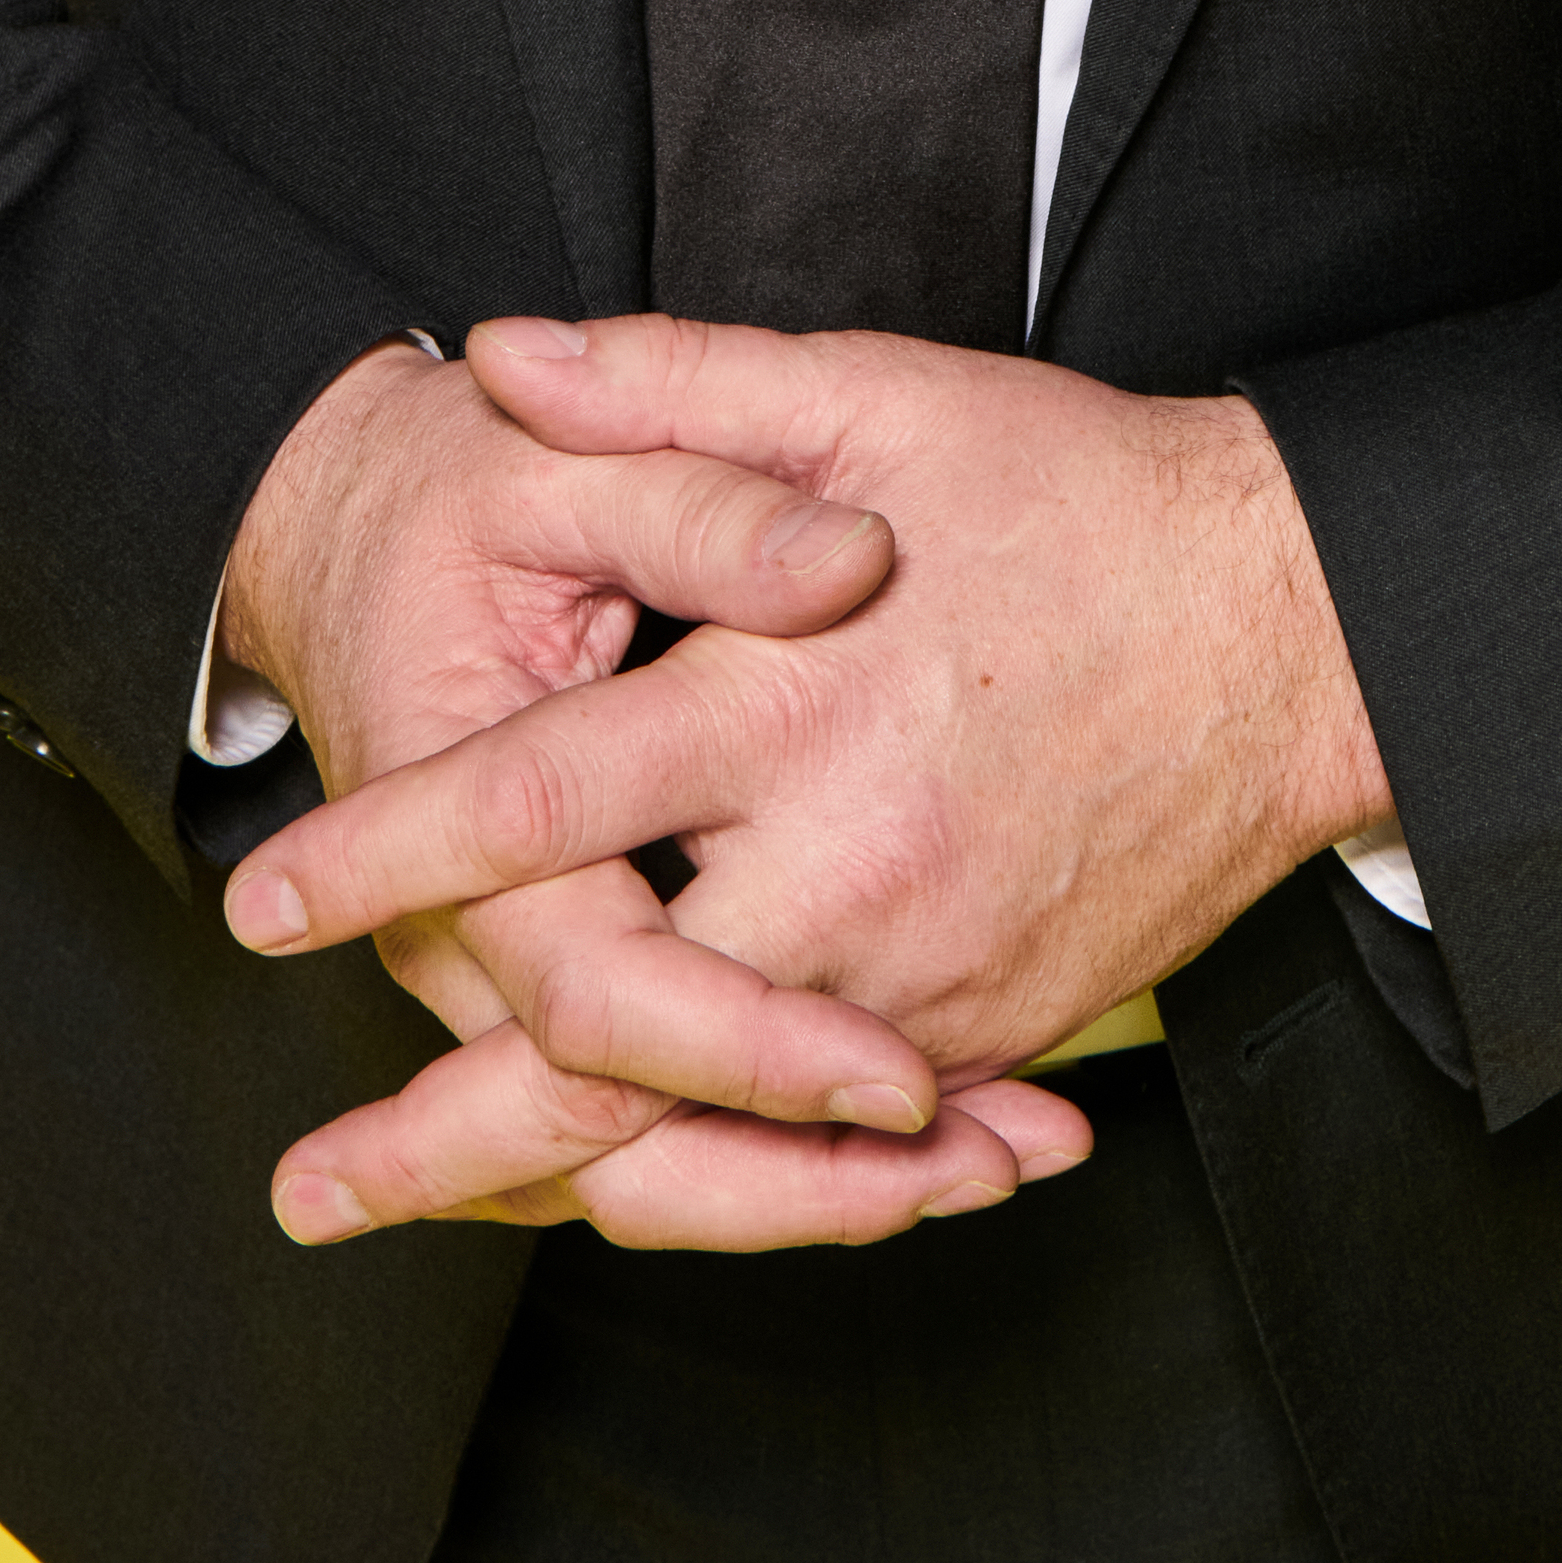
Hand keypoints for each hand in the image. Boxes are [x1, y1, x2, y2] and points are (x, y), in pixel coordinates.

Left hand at [221, 317, 1389, 1237]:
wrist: (1293, 627)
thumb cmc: (1077, 498)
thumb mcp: (877, 396)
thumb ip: (677, 382)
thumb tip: (505, 352)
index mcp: (795, 697)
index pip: (549, 800)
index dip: (393, 854)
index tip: (268, 902)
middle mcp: (850, 863)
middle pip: (610, 1040)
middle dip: (440, 1131)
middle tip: (305, 1189)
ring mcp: (926, 972)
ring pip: (714, 1132)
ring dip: (558, 1185)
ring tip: (432, 1210)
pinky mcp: (988, 1030)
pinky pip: (831, 1147)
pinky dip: (721, 1185)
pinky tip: (621, 1195)